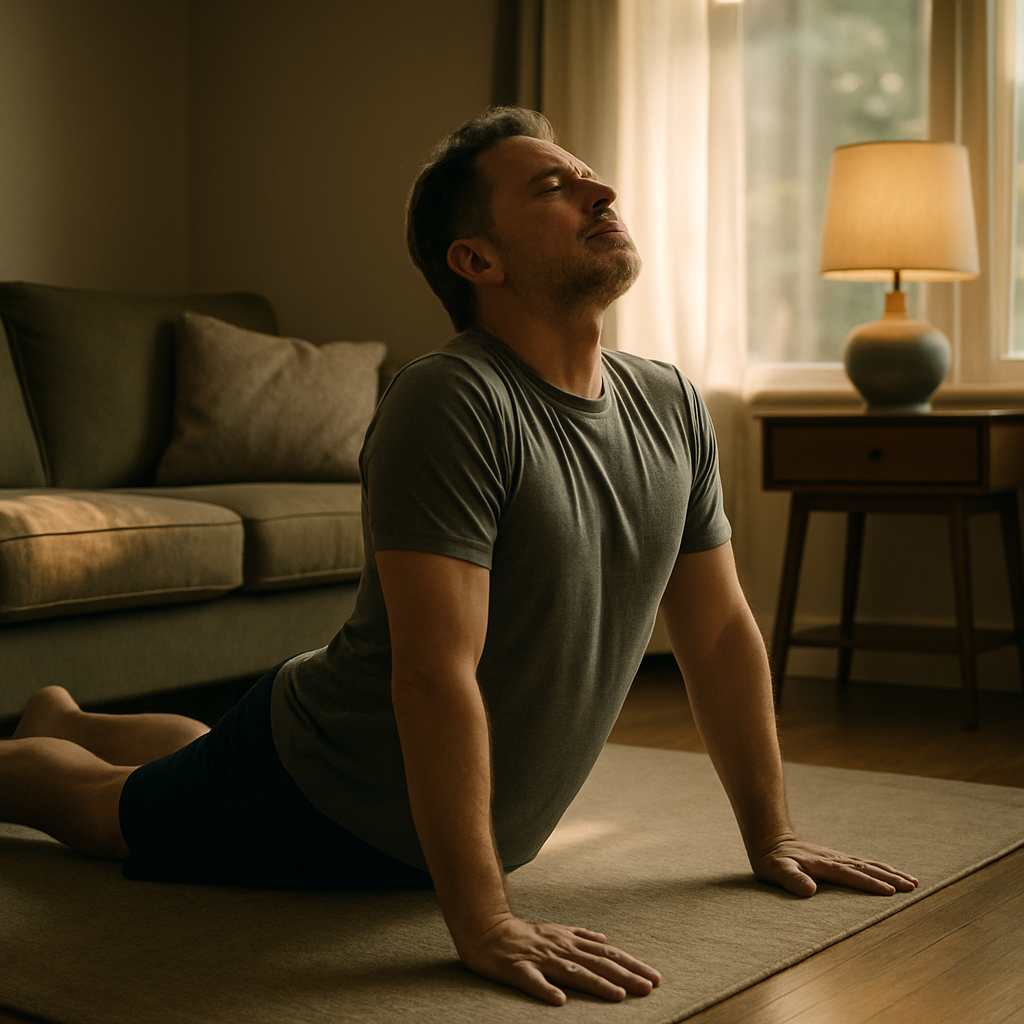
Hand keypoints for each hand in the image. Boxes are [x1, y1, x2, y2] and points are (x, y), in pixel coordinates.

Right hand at [457, 914, 660, 1005]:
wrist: (486, 929)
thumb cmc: (523, 934)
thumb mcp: (555, 930)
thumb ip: (580, 936)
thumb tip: (605, 939)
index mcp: (570, 941)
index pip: (608, 954)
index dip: (631, 965)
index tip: (654, 977)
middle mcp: (560, 948)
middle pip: (597, 963)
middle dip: (625, 976)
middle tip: (650, 988)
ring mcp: (539, 958)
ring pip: (573, 972)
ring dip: (597, 984)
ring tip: (619, 996)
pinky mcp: (517, 968)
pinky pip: (532, 981)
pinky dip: (546, 990)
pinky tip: (558, 1001)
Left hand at [752, 837, 918, 897]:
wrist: (771, 841)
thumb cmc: (773, 861)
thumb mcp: (776, 870)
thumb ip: (791, 879)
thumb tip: (809, 890)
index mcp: (824, 865)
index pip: (852, 875)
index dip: (871, 884)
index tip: (891, 892)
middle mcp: (835, 859)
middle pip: (867, 868)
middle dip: (891, 877)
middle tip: (914, 886)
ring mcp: (837, 858)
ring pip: (869, 865)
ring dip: (890, 872)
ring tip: (912, 882)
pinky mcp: (837, 859)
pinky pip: (863, 864)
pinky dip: (880, 868)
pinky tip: (889, 873)